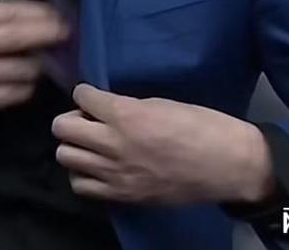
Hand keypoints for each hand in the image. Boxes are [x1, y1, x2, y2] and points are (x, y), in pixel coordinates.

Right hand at [0, 1, 69, 132]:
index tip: (59, 14)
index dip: (40, 14)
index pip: (8, 13)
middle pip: (20, 40)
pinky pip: (10, 96)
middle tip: (68, 35)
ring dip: (39, 65)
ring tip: (47, 60)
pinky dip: (24, 87)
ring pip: (21, 71)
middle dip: (50, 36)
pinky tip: (26, 80)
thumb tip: (19, 16)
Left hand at [51, 83, 275, 205]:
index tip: (93, 97)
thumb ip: (127, 107)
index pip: (81, 96)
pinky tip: (97, 168)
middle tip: (88, 120)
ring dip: (75, 146)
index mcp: (126, 115)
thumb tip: (104, 108)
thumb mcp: (160, 104)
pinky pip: (81, 185)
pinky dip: (83, 175)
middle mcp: (114, 144)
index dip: (86, 93)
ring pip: (65, 156)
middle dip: (71, 119)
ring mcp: (115, 173)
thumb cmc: (201, 126)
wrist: (227, 164)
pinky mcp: (122, 195)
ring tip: (91, 145)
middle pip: (61, 128)